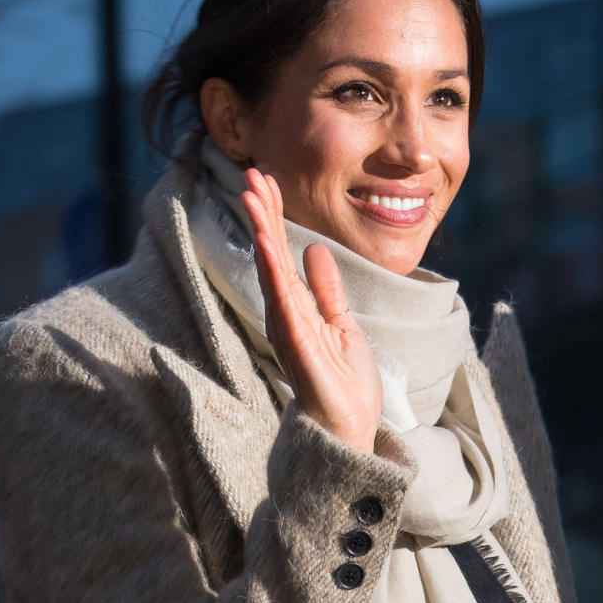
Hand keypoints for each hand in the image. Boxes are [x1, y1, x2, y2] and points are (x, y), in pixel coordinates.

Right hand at [241, 168, 381, 453]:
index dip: (274, 216)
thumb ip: (327, 290)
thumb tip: (315, 251)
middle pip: (271, 254)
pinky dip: (272, 270)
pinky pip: (282, 301)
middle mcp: (286, 314)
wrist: (351, 429)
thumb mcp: (342, 325)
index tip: (266, 180)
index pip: (282, 253)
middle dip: (262, 212)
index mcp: (297, 308)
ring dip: (262, 230)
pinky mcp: (297, 343)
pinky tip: (266, 241)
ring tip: (252, 195)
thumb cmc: (342, 384)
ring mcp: (288, 327)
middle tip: (252, 172)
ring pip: (271, 269)